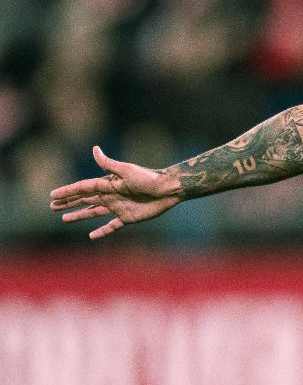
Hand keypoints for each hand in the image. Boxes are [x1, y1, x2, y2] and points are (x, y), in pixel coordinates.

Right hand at [50, 146, 181, 239]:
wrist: (168, 189)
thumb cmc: (149, 177)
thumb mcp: (127, 170)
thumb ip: (109, 164)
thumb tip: (95, 149)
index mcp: (108, 184)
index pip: (83, 188)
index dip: (67, 191)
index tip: (52, 195)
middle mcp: (111, 195)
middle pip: (84, 200)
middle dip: (68, 203)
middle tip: (52, 206)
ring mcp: (118, 207)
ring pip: (93, 212)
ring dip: (79, 215)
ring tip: (65, 218)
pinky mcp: (128, 217)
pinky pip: (111, 225)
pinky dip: (102, 231)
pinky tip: (92, 236)